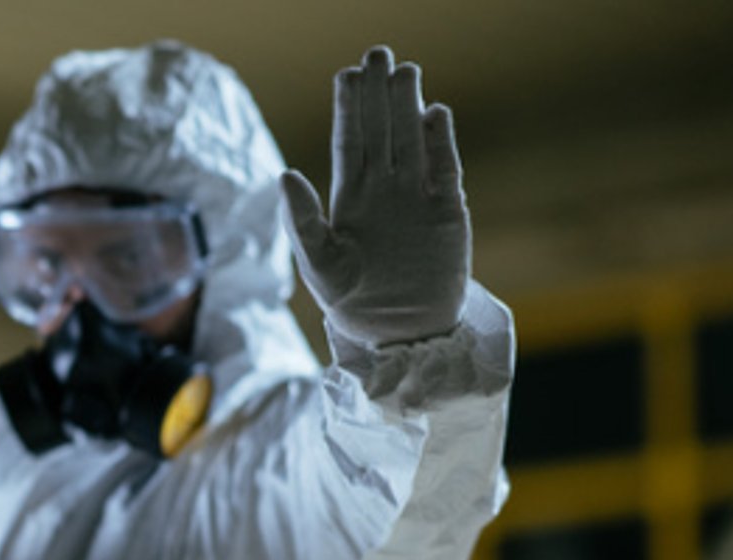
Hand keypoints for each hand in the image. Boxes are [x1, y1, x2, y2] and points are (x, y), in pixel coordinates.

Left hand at [281, 46, 470, 345]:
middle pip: (381, 131)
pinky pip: (445, 167)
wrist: (399, 334)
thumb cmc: (352, 304)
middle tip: (377, 53)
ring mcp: (416, 198)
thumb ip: (301, 221)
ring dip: (408, 107)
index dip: (348, 108)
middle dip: (378, 93)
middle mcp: (383, 191)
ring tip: (405, 71)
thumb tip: (285, 174)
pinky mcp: (447, 211)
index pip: (349, 142)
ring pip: (412, 140)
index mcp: (349, 199)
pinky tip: (434, 113)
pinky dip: (441, 142)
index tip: (346, 75)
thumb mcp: (319, 265)